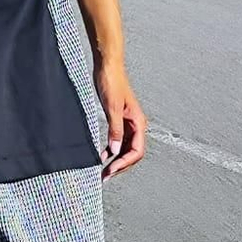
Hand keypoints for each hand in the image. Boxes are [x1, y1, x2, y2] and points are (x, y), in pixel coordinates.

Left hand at [95, 57, 146, 178]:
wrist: (107, 65)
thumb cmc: (111, 81)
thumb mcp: (112, 107)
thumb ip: (115, 130)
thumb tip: (115, 151)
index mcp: (138, 122)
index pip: (136, 151)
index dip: (124, 163)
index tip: (111, 171)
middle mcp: (136, 124)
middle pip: (132, 153)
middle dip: (120, 166)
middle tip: (106, 176)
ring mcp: (128, 122)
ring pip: (125, 147)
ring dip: (116, 159)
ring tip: (104, 170)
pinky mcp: (119, 119)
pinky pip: (118, 139)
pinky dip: (111, 149)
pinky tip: (103, 154)